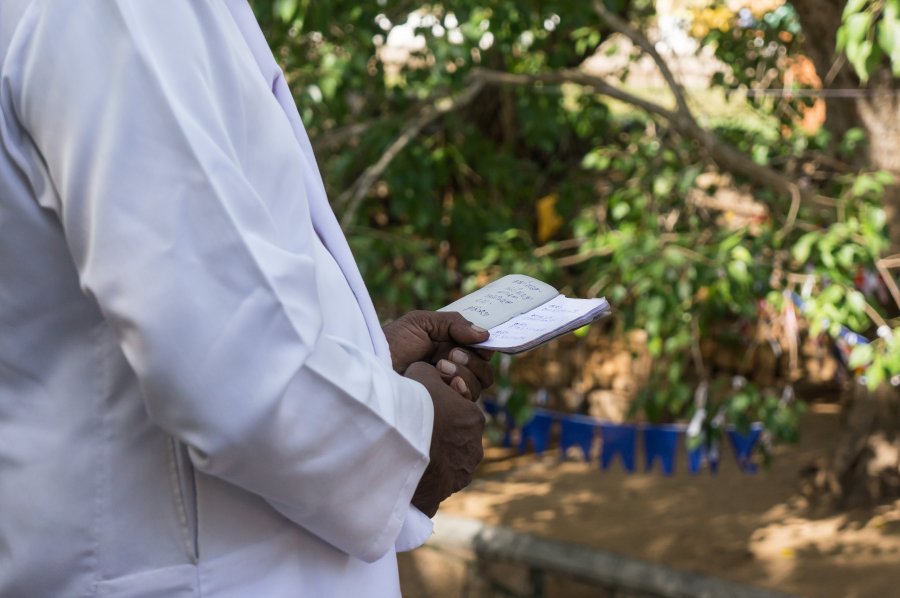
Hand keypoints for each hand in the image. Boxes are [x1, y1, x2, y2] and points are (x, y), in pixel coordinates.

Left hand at [383, 310, 493, 399]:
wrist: (372, 367)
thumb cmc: (391, 343)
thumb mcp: (420, 323)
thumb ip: (453, 323)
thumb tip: (485, 334)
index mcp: (450, 348)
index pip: (481, 351)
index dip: (484, 348)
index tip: (477, 343)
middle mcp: (453, 370)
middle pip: (485, 370)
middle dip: (473, 361)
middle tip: (450, 355)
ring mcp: (448, 390)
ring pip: (478, 386)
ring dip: (465, 374)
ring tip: (439, 368)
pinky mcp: (443, 407)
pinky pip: (466, 403)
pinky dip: (460, 390)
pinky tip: (443, 383)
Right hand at [405, 362, 484, 517]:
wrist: (401, 440)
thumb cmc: (413, 402)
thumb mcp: (422, 372)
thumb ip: (433, 372)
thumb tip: (435, 372)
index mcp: (474, 418)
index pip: (459, 412)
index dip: (439, 408)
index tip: (421, 408)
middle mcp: (474, 447)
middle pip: (456, 438)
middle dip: (440, 435)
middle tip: (414, 431)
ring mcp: (462, 473)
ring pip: (449, 463)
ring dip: (435, 459)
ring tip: (410, 453)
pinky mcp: (446, 491)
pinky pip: (436, 484)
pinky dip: (426, 479)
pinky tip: (409, 472)